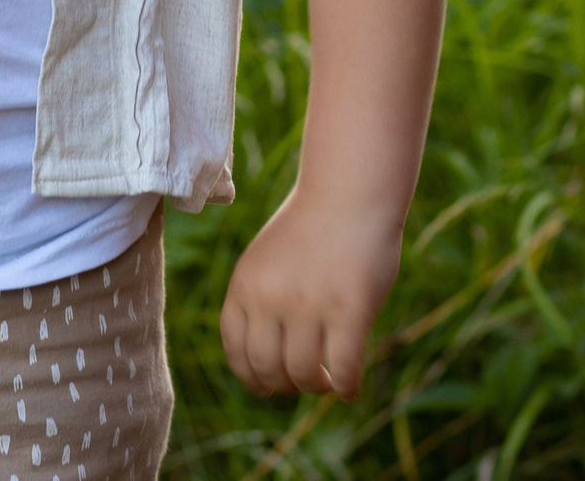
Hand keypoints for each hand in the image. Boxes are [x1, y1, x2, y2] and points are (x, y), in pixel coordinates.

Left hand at [218, 184, 402, 399]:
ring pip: (303, 375)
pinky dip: (346, 387)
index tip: (268, 387)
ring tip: (327, 382)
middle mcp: (269, 298)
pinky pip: (343, 369)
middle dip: (285, 386)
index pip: (235, 350)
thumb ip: (258, 302)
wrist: (347, 195)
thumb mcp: (265, 262)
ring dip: (315, 387)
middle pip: (266, 369)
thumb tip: (263, 364)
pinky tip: (350, 389)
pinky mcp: (349, 310)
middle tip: (305, 382)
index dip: (251, 377)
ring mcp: (309, 305)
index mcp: (243, 286)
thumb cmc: (309, 230)